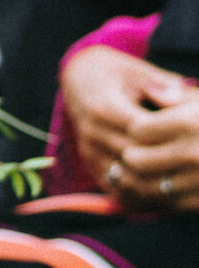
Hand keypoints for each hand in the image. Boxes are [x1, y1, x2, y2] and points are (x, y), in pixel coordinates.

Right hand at [62, 45, 191, 195]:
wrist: (79, 80)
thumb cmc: (117, 74)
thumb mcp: (140, 72)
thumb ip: (166, 86)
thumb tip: (190, 99)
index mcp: (103, 106)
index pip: (141, 131)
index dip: (170, 138)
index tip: (193, 139)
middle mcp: (92, 132)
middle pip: (135, 158)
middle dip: (168, 165)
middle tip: (196, 166)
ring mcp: (89, 151)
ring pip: (126, 179)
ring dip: (156, 185)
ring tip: (184, 184)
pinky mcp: (91, 164)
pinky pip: (116, 189)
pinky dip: (140, 195)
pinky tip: (164, 193)